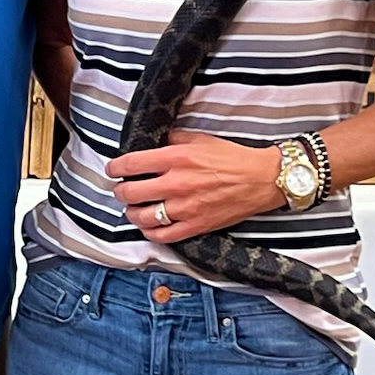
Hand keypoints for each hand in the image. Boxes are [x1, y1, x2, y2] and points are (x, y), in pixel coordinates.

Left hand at [107, 133, 284, 239]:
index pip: (132, 163)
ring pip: (142, 216)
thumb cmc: (233, 158)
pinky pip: (162, 235)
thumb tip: (154, 143)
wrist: (261, 179)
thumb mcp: (201, 139)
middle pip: (131, 192)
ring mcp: (185, 207)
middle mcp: (176, 183)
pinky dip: (149, 232)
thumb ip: (174, 140)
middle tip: (122, 189)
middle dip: (120, 190)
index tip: (113, 169)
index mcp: (176, 158)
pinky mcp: (195, 225)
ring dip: (132, 212)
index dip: (115, 167)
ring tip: (133, 208)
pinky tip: (149, 225)